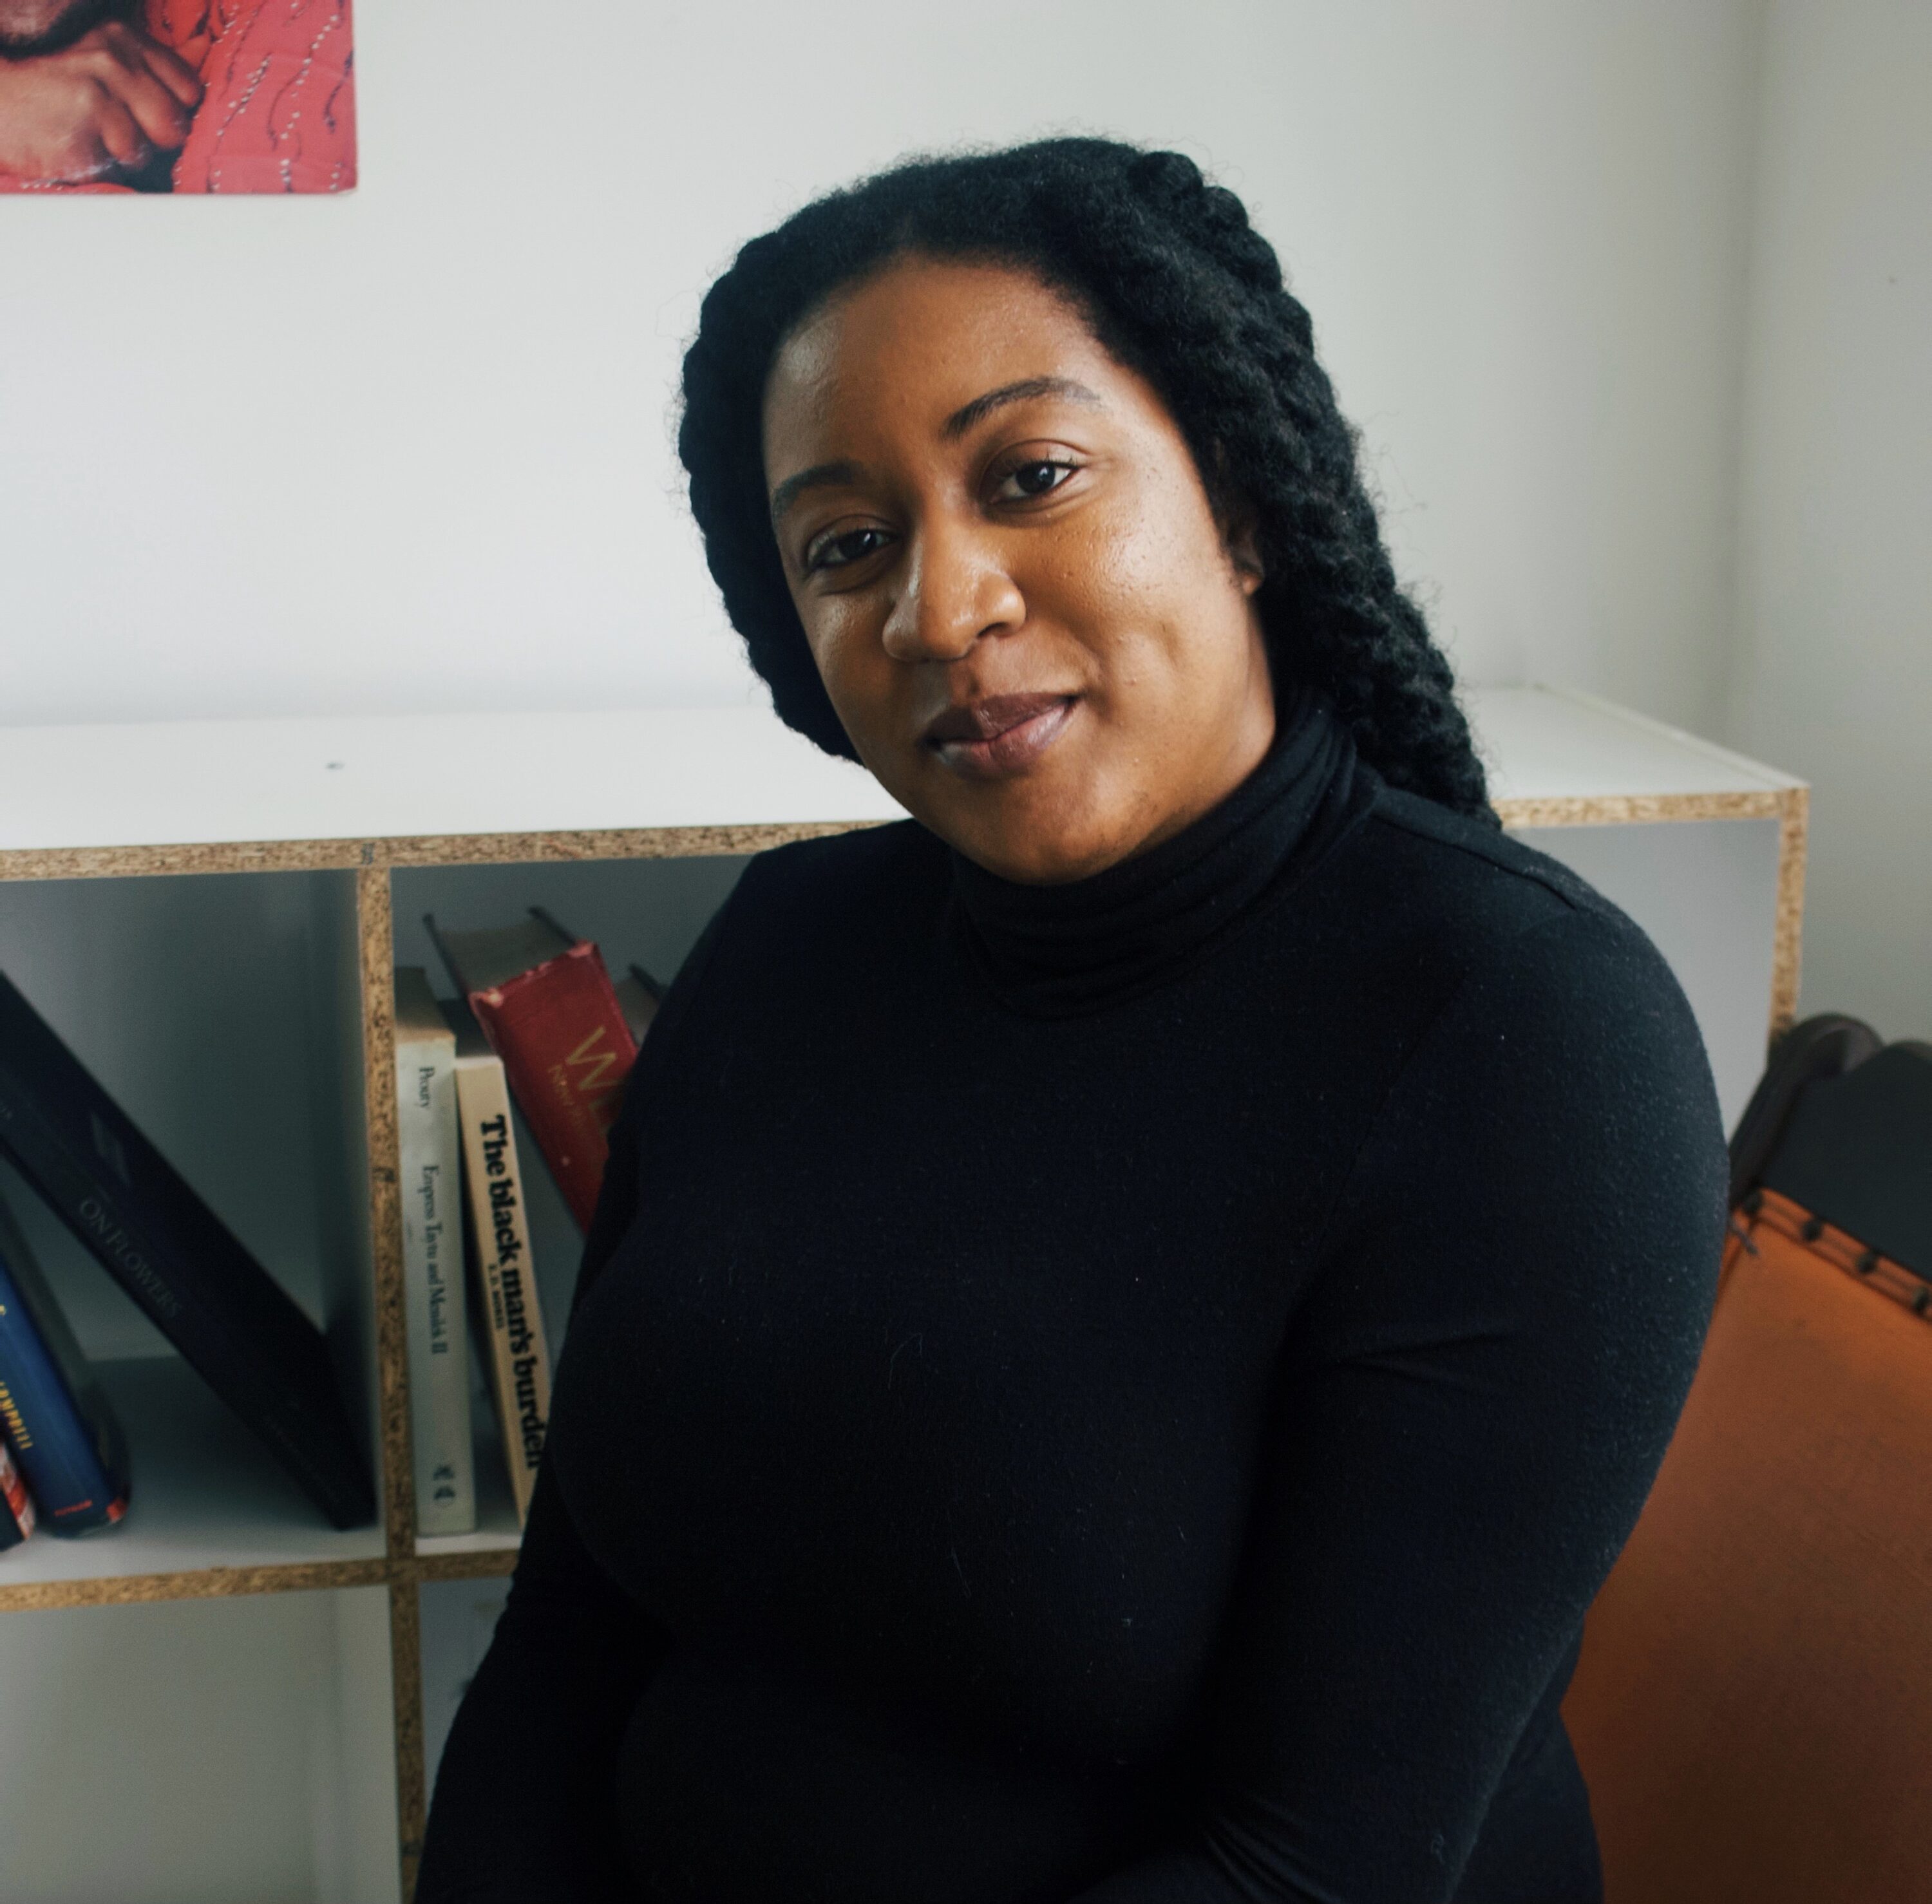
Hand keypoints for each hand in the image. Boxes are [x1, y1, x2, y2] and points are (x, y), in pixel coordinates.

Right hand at [0, 21, 202, 184]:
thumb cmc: (60, 91)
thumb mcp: (108, 63)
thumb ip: (154, 72)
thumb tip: (199, 76)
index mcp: (123, 38)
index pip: (190, 89)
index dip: (177, 110)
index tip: (148, 112)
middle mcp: (112, 60)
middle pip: (175, 124)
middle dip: (154, 137)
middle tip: (116, 126)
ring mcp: (97, 95)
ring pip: (147, 149)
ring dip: (125, 154)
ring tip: (93, 134)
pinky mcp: (83, 133)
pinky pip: (119, 168)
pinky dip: (103, 165)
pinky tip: (78, 144)